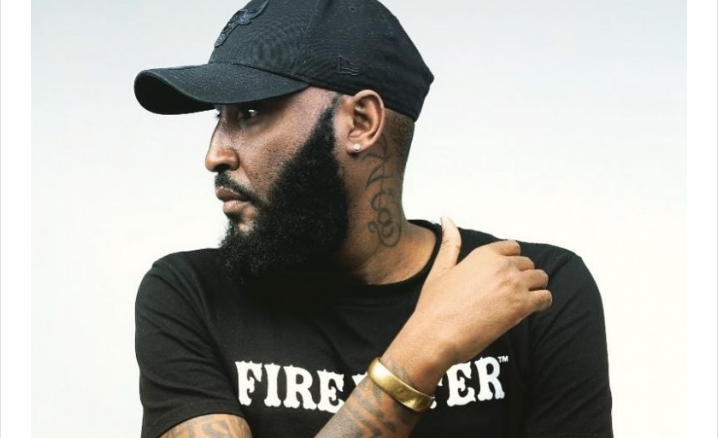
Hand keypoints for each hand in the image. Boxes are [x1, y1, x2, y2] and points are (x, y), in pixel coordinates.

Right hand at [387, 217, 551, 389]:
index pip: (513, 248)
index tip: (505, 276)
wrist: (435, 335)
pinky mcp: (521, 306)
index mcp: (483, 254)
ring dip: (535, 288)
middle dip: (523, 277)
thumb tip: (446, 218)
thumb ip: (450, 243)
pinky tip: (528, 311)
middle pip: (528, 264)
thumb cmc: (434, 306)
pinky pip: (545, 298)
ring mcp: (513, 285)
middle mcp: (501, 265)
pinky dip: (542, 303)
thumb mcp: (440, 269)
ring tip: (521, 302)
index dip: (511, 262)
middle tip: (509, 294)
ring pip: (541, 279)